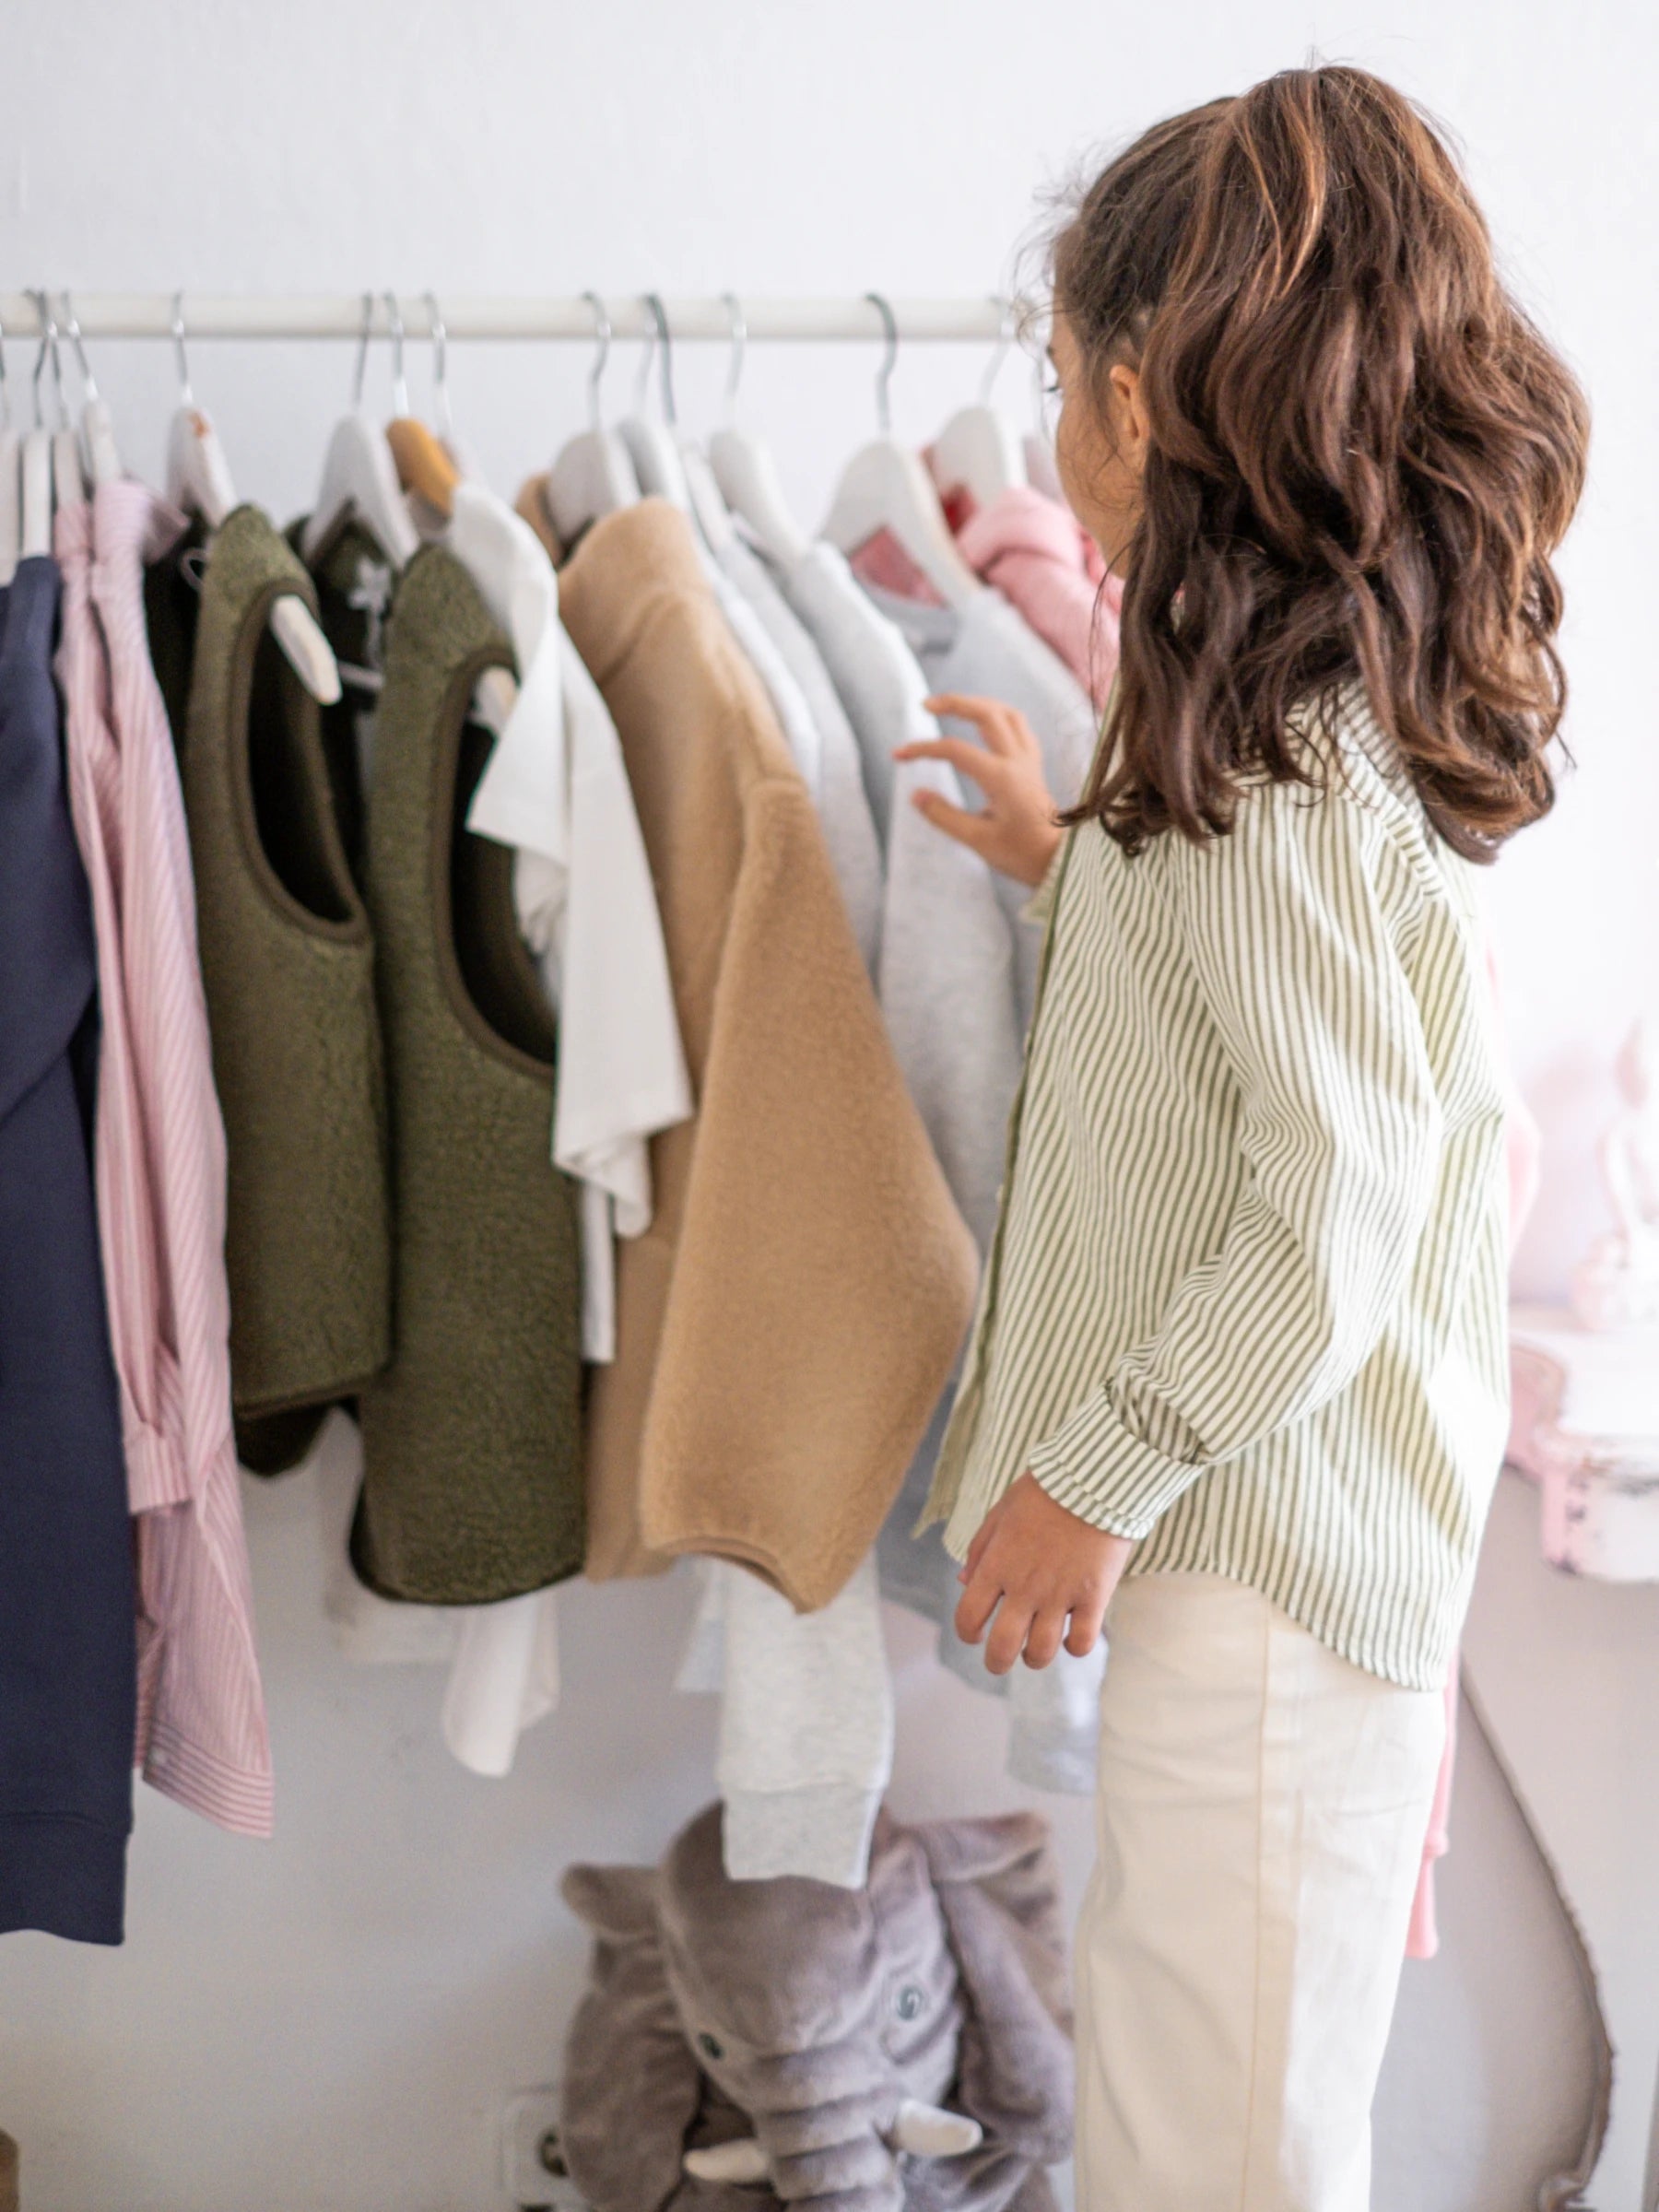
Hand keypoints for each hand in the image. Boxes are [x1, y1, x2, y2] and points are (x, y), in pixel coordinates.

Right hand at [895, 694, 1062, 887]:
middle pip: (986, 713)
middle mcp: (1017, 761)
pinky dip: (999, 717)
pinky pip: (1019, 727)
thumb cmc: (1022, 855)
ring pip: (1006, 714)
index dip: (923, 748)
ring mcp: (1029, 761)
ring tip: (954, 706)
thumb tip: (916, 795)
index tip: (899, 755)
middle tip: (926, 705)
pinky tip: (986, 723)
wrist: (1060, 862)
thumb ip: (944, 815)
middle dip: (954, 703)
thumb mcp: (977, 841)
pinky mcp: (1035, 766)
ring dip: (979, 704)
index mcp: (1001, 778)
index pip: (954, 750)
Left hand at [954, 1474, 1132, 1674]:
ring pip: (1041, 1653)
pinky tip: (1073, 1635)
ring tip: (1037, 1648)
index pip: (968, 1617)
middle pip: (1001, 1648)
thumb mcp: (1000, 1513)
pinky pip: (1082, 1643)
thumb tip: (963, 1582)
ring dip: (1035, 1658)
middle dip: (996, 1662)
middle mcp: (1024, 1587)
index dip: (967, 1633)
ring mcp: (1060, 1595)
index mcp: (997, 1565)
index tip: (975, 1633)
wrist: (1094, 1481)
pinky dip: (1075, 1647)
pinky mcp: (1094, 1597)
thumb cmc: (1043, 1493)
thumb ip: (980, 1550)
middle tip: (1000, 1660)